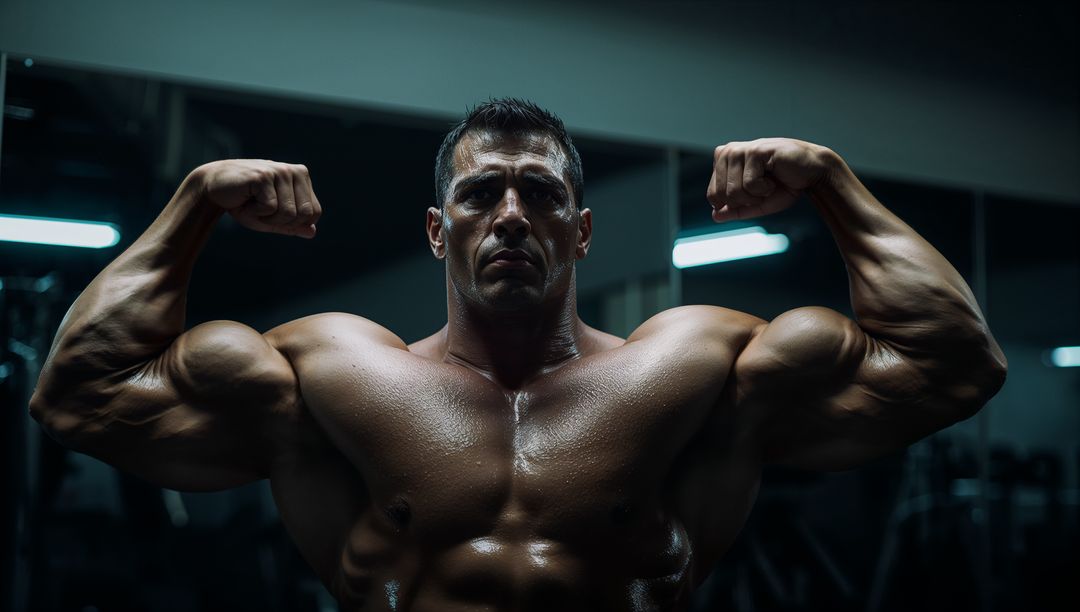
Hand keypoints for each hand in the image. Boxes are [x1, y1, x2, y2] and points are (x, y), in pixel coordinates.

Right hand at [193, 159, 321, 237]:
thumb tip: (312, 232)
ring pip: (288, 213)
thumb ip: (293, 225)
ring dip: (266, 217)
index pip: (314, 212)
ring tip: (253, 203)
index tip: (274, 212)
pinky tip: (245, 199)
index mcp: (302, 176)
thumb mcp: (272, 218)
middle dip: (281, 221)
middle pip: (304, 215)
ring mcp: (280, 171)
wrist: (212, 188)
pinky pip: (270, 208)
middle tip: (262, 209)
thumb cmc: (245, 202)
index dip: (294, 223)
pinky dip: (255, 212)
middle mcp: (294, 171)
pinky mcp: (264, 176)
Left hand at [706, 138, 837, 222]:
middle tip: (762, 188)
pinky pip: (749, 184)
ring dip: (756, 195)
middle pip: (721, 195)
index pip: (712, 196)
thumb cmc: (784, 186)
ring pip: (733, 190)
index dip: (735, 204)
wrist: (812, 174)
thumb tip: (715, 216)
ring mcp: (740, 149)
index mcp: (722, 162)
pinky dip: (765, 188)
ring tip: (769, 182)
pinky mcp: (756, 151)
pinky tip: (775, 175)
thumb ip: (734, 210)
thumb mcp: (756, 204)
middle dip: (745, 201)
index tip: (753, 193)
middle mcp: (728, 152)